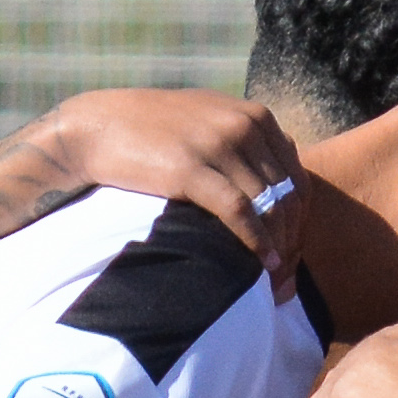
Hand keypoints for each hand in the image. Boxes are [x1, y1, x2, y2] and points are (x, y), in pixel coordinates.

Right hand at [34, 88, 304, 265]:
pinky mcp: (192, 168)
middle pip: (288, 195)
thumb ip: (248, 144)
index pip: (298, 177)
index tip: (292, 253)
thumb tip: (281, 185)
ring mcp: (219, 144)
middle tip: (287, 279)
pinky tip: (263, 265)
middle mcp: (243, 125)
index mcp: (255, 115)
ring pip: (270, 206)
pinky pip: (240, 212)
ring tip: (275, 282)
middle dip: (292, 241)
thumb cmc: (153, 132)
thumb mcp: (209, 122)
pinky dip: (256, 242)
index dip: (301, 222)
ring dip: (278, 248)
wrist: (96, 126)